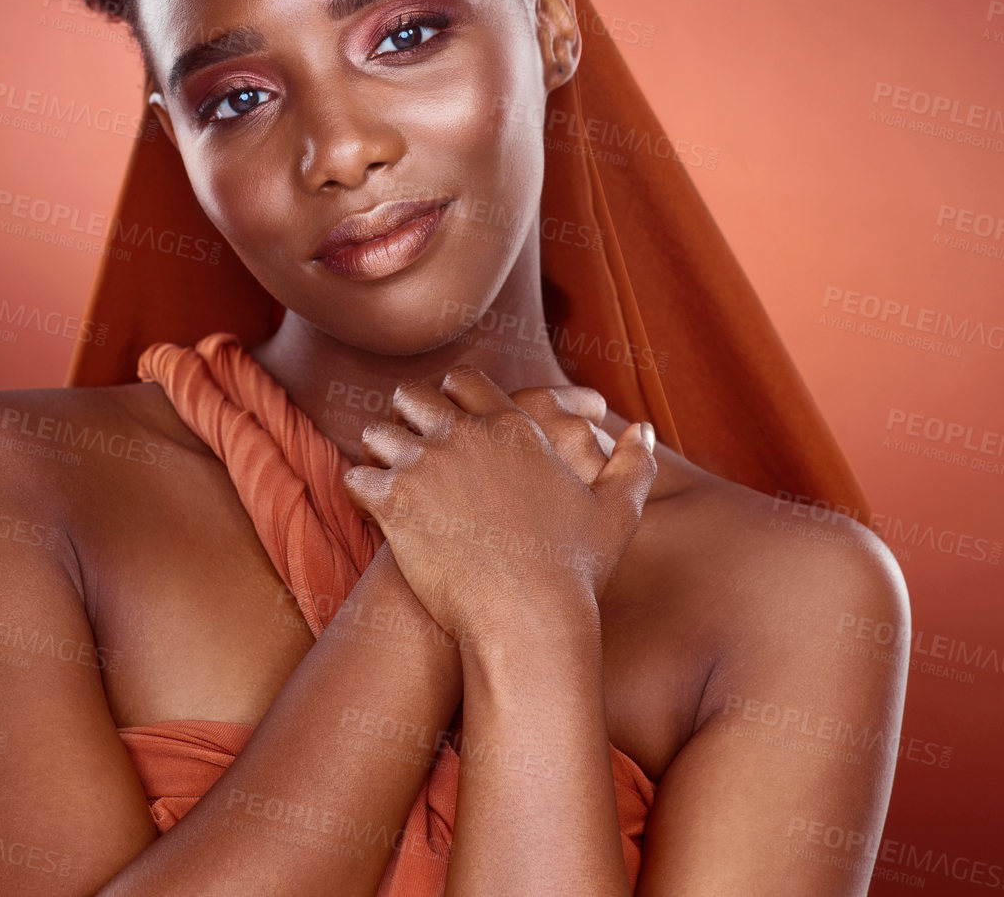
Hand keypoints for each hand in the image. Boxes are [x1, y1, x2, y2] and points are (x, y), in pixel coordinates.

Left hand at [341, 366, 656, 651]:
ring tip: (382, 466)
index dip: (451, 391)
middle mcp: (465, 434)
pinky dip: (360, 488)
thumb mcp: (616, 513)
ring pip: (380, 433)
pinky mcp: (395, 500)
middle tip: (406, 431)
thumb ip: (633, 464)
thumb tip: (646, 429)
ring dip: (380, 449)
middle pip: (415, 396)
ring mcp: (426, 464)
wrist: (528, 621)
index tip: (445, 407)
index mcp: (513, 427)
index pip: (465, 381)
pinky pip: (357, 477)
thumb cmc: (575, 573)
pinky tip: (368, 501)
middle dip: (408, 411)